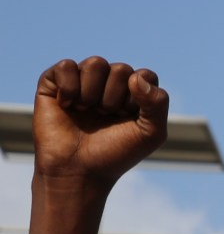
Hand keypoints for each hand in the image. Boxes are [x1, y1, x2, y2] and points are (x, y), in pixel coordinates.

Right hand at [33, 57, 169, 187]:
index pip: (145, 75)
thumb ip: (158, 103)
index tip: (128, 119)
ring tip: (86, 111)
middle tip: (104, 117)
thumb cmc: (115, 153)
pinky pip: (67, 66)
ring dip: (93, 93)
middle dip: (115, 99)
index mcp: (134, 92)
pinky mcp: (55, 81)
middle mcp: (108, 82)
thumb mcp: (151, 134)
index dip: (138, 99)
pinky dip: (70, 88)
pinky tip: (67, 105)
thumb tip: (136, 76)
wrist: (78, 170)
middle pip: (121, 69)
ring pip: (95, 63)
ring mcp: (82, 80)